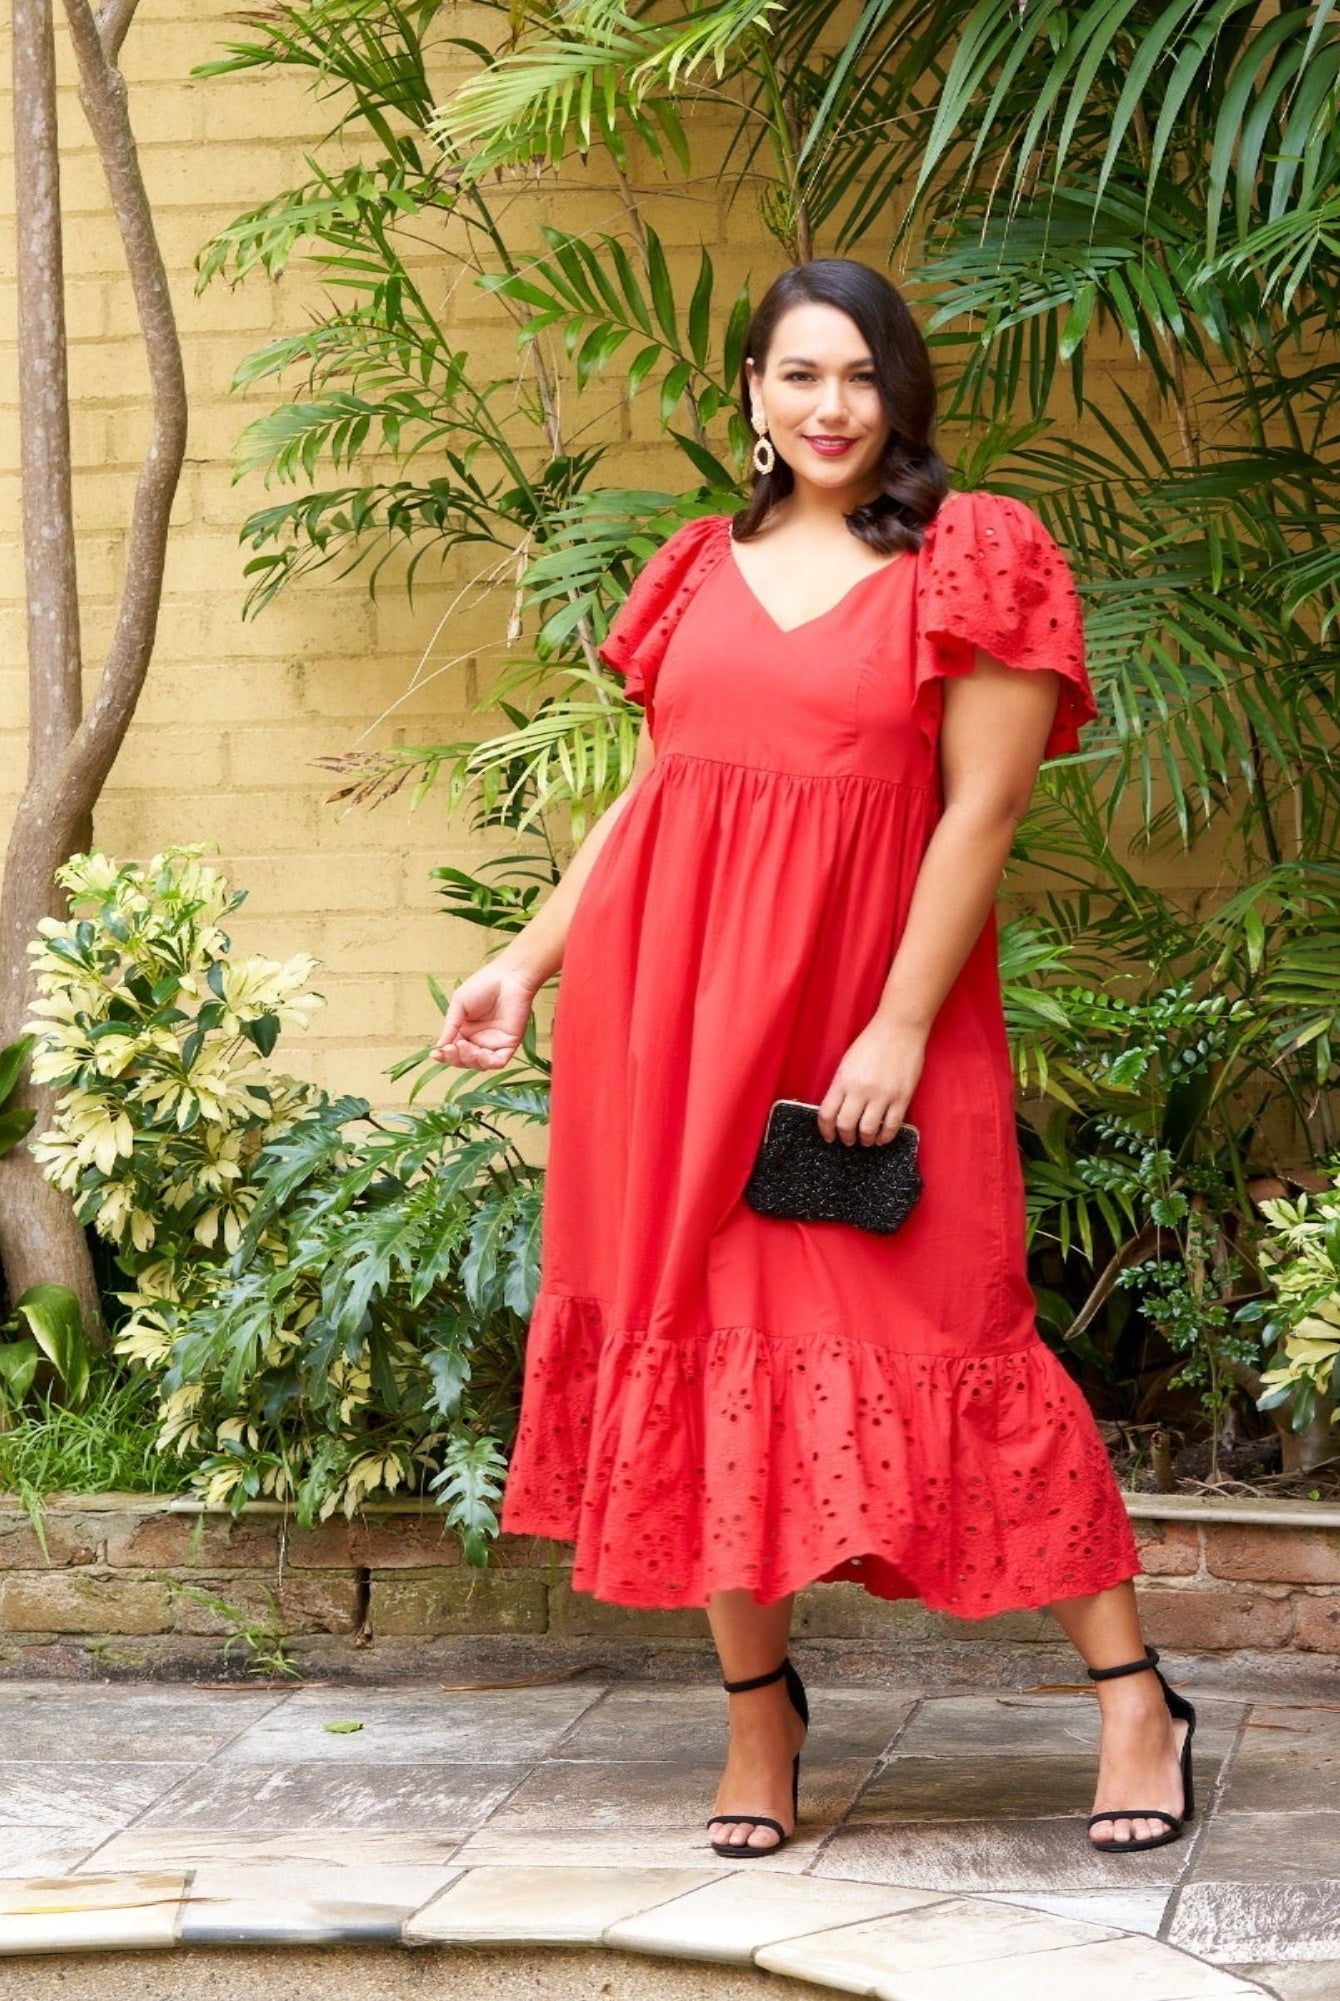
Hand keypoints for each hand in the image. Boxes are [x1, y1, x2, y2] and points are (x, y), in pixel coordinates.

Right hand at [431, 962, 540, 1069]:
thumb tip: (439, 1047)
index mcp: (465, 1031)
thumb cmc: (483, 985)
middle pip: (464, 1060)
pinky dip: (486, 1062)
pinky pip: (497, 1062)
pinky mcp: (509, 1044)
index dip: (444, 1055)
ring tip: (462, 1045)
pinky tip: (478, 1053)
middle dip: (454, 1058)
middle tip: (451, 1048)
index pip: (452, 1050)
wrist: (508, 977)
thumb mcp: (459, 1004)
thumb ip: (450, 1026)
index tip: (436, 1054)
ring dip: (468, 1060)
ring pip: (479, 1064)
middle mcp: (479, 1040)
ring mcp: (494, 1043)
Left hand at [817, 1017, 925, 1145]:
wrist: (900, 1029)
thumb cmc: (873, 1042)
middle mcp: (860, 1089)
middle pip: (846, 1125)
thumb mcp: (847, 1062)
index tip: (828, 1136)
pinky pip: (892, 1125)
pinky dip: (885, 1137)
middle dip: (845, 1137)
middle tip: (848, 1140)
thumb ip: (842, 1086)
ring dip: (865, 1139)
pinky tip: (881, 1138)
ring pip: (868, 1129)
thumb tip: (838, 1110)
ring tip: (866, 1140)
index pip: (827, 1113)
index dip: (826, 1130)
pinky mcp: (902, 1097)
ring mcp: (882, 1095)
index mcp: (843, 1079)